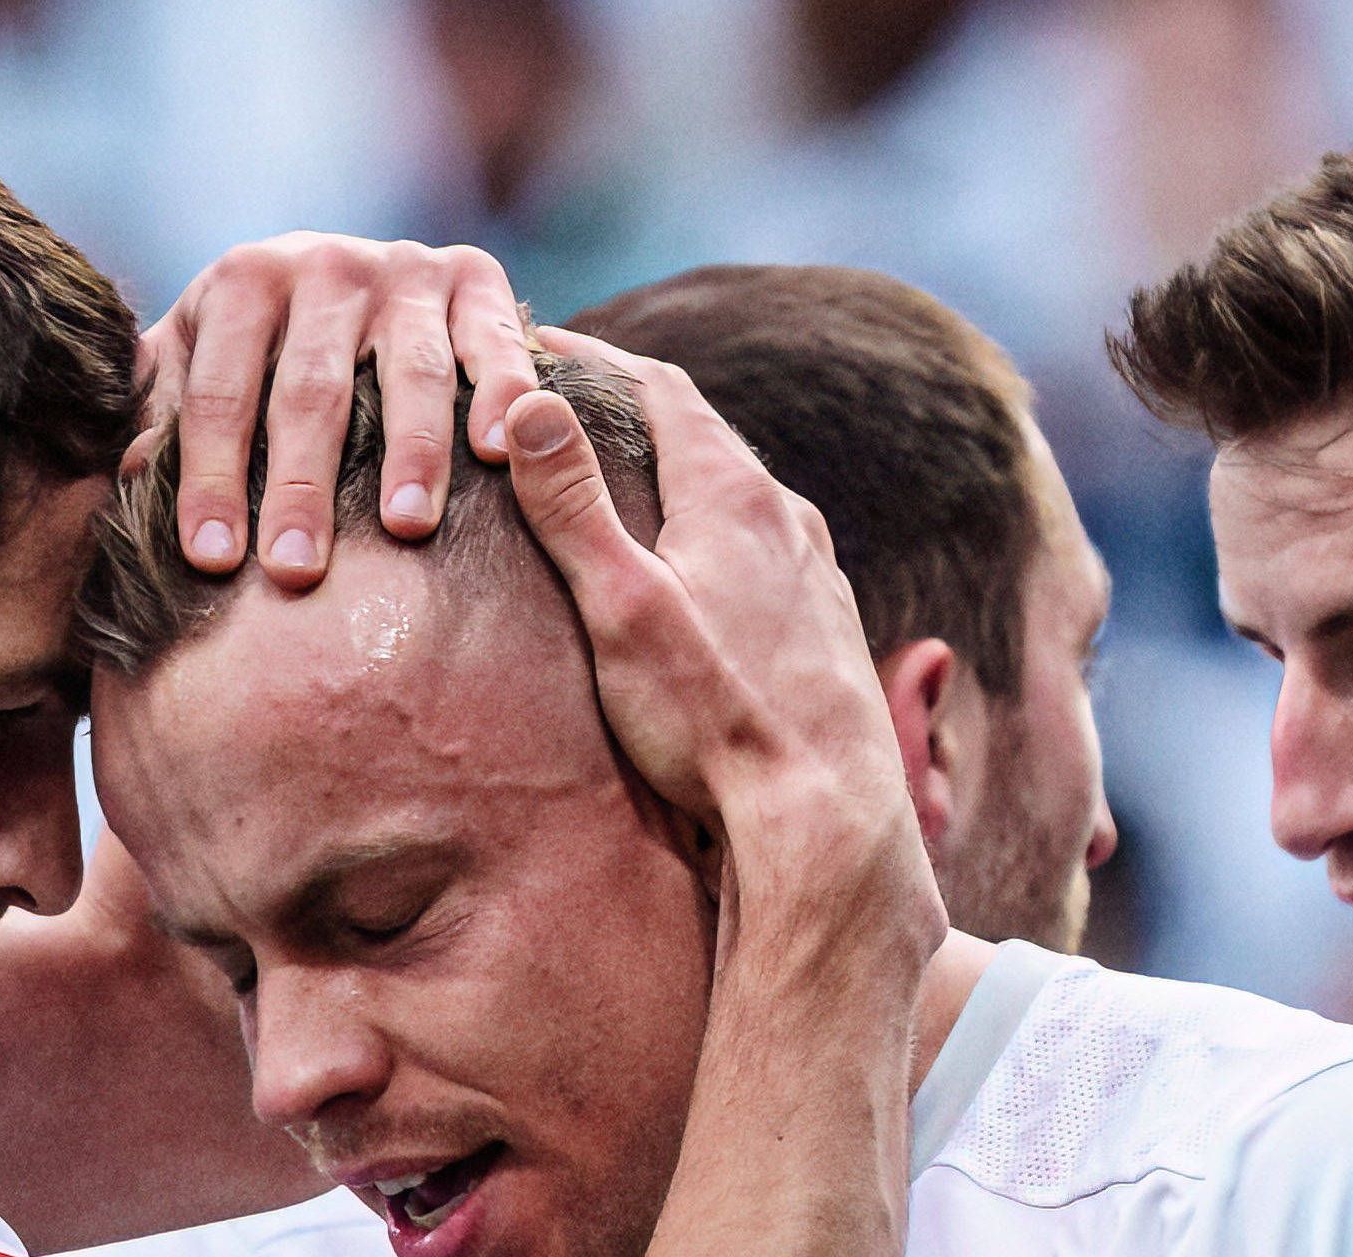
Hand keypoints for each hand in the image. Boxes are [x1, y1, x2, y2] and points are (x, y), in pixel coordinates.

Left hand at [136, 234, 534, 589]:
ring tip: (404, 528)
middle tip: (295, 571)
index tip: (211, 560)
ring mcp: (403, 269)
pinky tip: (495, 452)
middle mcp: (322, 263)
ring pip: (408, 371)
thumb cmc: (251, 351)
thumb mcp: (189, 364)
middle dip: (301, 486)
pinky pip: (491, 340)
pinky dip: (500, 390)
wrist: (343, 275)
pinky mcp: (473, 276)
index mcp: (240, 282)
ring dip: (410, 452)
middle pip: (310, 390)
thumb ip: (154, 414)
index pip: (218, 393)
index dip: (211, 478)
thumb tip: (125, 483)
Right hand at [501, 329, 937, 961]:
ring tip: (620, 485)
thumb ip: (571, 506)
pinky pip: (764, 548)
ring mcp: (814, 568)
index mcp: (732, 495)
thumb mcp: (620, 606)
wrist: (823, 813)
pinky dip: (713, 533)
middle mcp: (785, 516)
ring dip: (676, 475)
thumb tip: (528, 403)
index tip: (536, 348)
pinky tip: (691, 572)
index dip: (593, 361)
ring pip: (738, 493)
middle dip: (630, 413)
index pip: (657, 388)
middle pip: (701, 434)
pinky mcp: (825, 621)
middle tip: (566, 407)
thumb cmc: (712, 718)